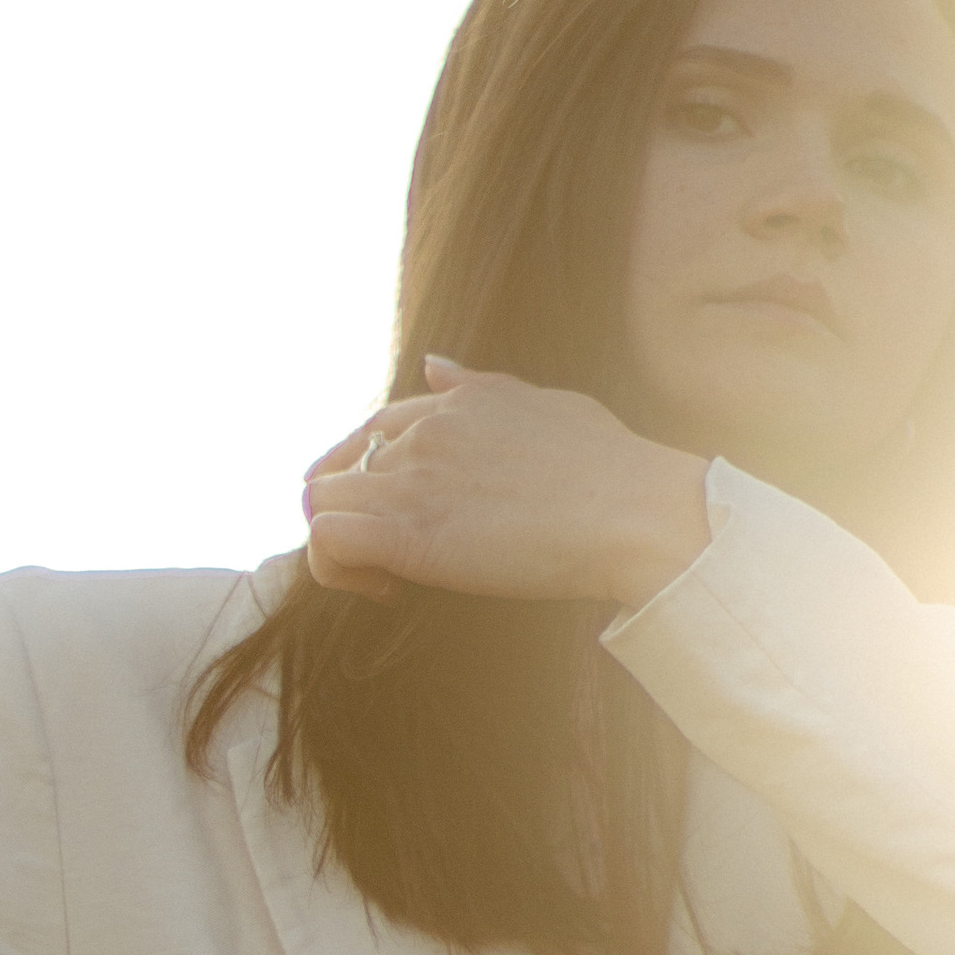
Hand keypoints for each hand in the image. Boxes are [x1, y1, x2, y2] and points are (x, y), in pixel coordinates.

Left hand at [303, 359, 710, 609]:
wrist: (635, 512)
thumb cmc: (613, 468)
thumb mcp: (546, 403)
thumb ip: (483, 386)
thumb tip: (437, 365)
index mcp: (454, 402)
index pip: (375, 429)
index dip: (377, 476)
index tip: (412, 515)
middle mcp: (423, 433)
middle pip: (334, 466)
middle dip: (348, 511)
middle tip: (385, 554)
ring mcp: (413, 480)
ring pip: (319, 502)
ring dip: (338, 544)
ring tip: (383, 578)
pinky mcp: (410, 533)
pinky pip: (327, 540)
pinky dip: (337, 569)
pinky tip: (384, 589)